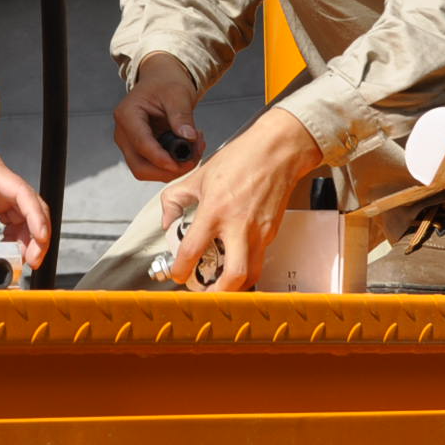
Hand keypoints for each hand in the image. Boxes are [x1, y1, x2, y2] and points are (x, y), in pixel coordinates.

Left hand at [0, 129, 51, 268]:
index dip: (35, 216)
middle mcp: (1, 180)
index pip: (22, 193)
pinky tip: (9, 247)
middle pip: (32, 206)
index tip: (40, 237)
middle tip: (32, 261)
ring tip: (22, 261)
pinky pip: (14, 215)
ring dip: (29, 237)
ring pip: (26, 213)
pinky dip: (16, 233)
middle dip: (38, 234)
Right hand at [113, 52, 205, 180]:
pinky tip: (189, 149)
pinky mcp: (139, 151)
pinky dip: (172, 166)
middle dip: (168, 170)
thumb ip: (182, 116)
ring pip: (147, 171)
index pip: (141, 144)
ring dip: (173, 170)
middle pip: (140, 166)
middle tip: (194, 158)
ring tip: (196, 149)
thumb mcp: (178, 94)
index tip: (183, 163)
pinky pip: (154, 168)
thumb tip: (189, 138)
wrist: (161, 80)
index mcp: (127, 115)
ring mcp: (129, 144)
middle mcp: (123, 133)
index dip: (161, 158)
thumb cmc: (167, 83)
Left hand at [160, 107, 321, 291]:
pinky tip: (234, 260)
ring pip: (252, 275)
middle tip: (203, 292)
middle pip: (233, 276)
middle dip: (217, 293)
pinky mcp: (272, 233)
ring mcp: (259, 232)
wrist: (276, 151)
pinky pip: (259, 259)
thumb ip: (175, 200)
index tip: (177, 274)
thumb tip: (167, 222)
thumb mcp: (198, 175)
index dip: (181, 269)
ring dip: (234, 286)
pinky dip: (246, 267)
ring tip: (219, 283)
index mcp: (215, 209)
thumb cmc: (241, 158)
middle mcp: (239, 225)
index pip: (193, 250)